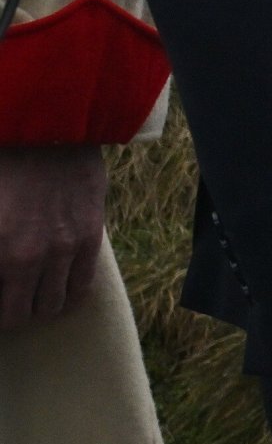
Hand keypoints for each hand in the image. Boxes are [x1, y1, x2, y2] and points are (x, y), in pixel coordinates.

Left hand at [0, 145, 105, 331]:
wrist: (49, 128)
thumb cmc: (3, 166)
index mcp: (3, 252)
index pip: (0, 311)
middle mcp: (34, 257)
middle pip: (22, 315)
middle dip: (9, 316)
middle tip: (4, 305)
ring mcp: (66, 249)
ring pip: (54, 307)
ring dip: (37, 310)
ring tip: (27, 301)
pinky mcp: (90, 237)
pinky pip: (82, 286)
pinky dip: (66, 297)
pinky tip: (54, 292)